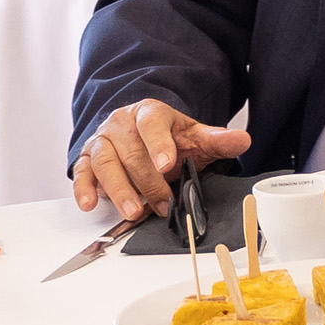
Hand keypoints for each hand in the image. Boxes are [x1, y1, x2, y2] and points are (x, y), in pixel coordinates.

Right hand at [71, 100, 251, 219]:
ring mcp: (102, 139)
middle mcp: (121, 123)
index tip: (167, 165)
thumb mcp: (194, 137)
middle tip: (162, 204)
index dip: (159, 144)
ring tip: (133, 211)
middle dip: (147, 182)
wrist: (138, 132)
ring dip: (118, 189)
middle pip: (130, 151)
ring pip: (104, 161)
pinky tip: (90, 203)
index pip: (152, 124)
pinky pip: (81, 171)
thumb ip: (216, 140)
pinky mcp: (86, 157)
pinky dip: (83, 188)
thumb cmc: (167, 138)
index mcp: (150, 113)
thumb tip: (243, 140)